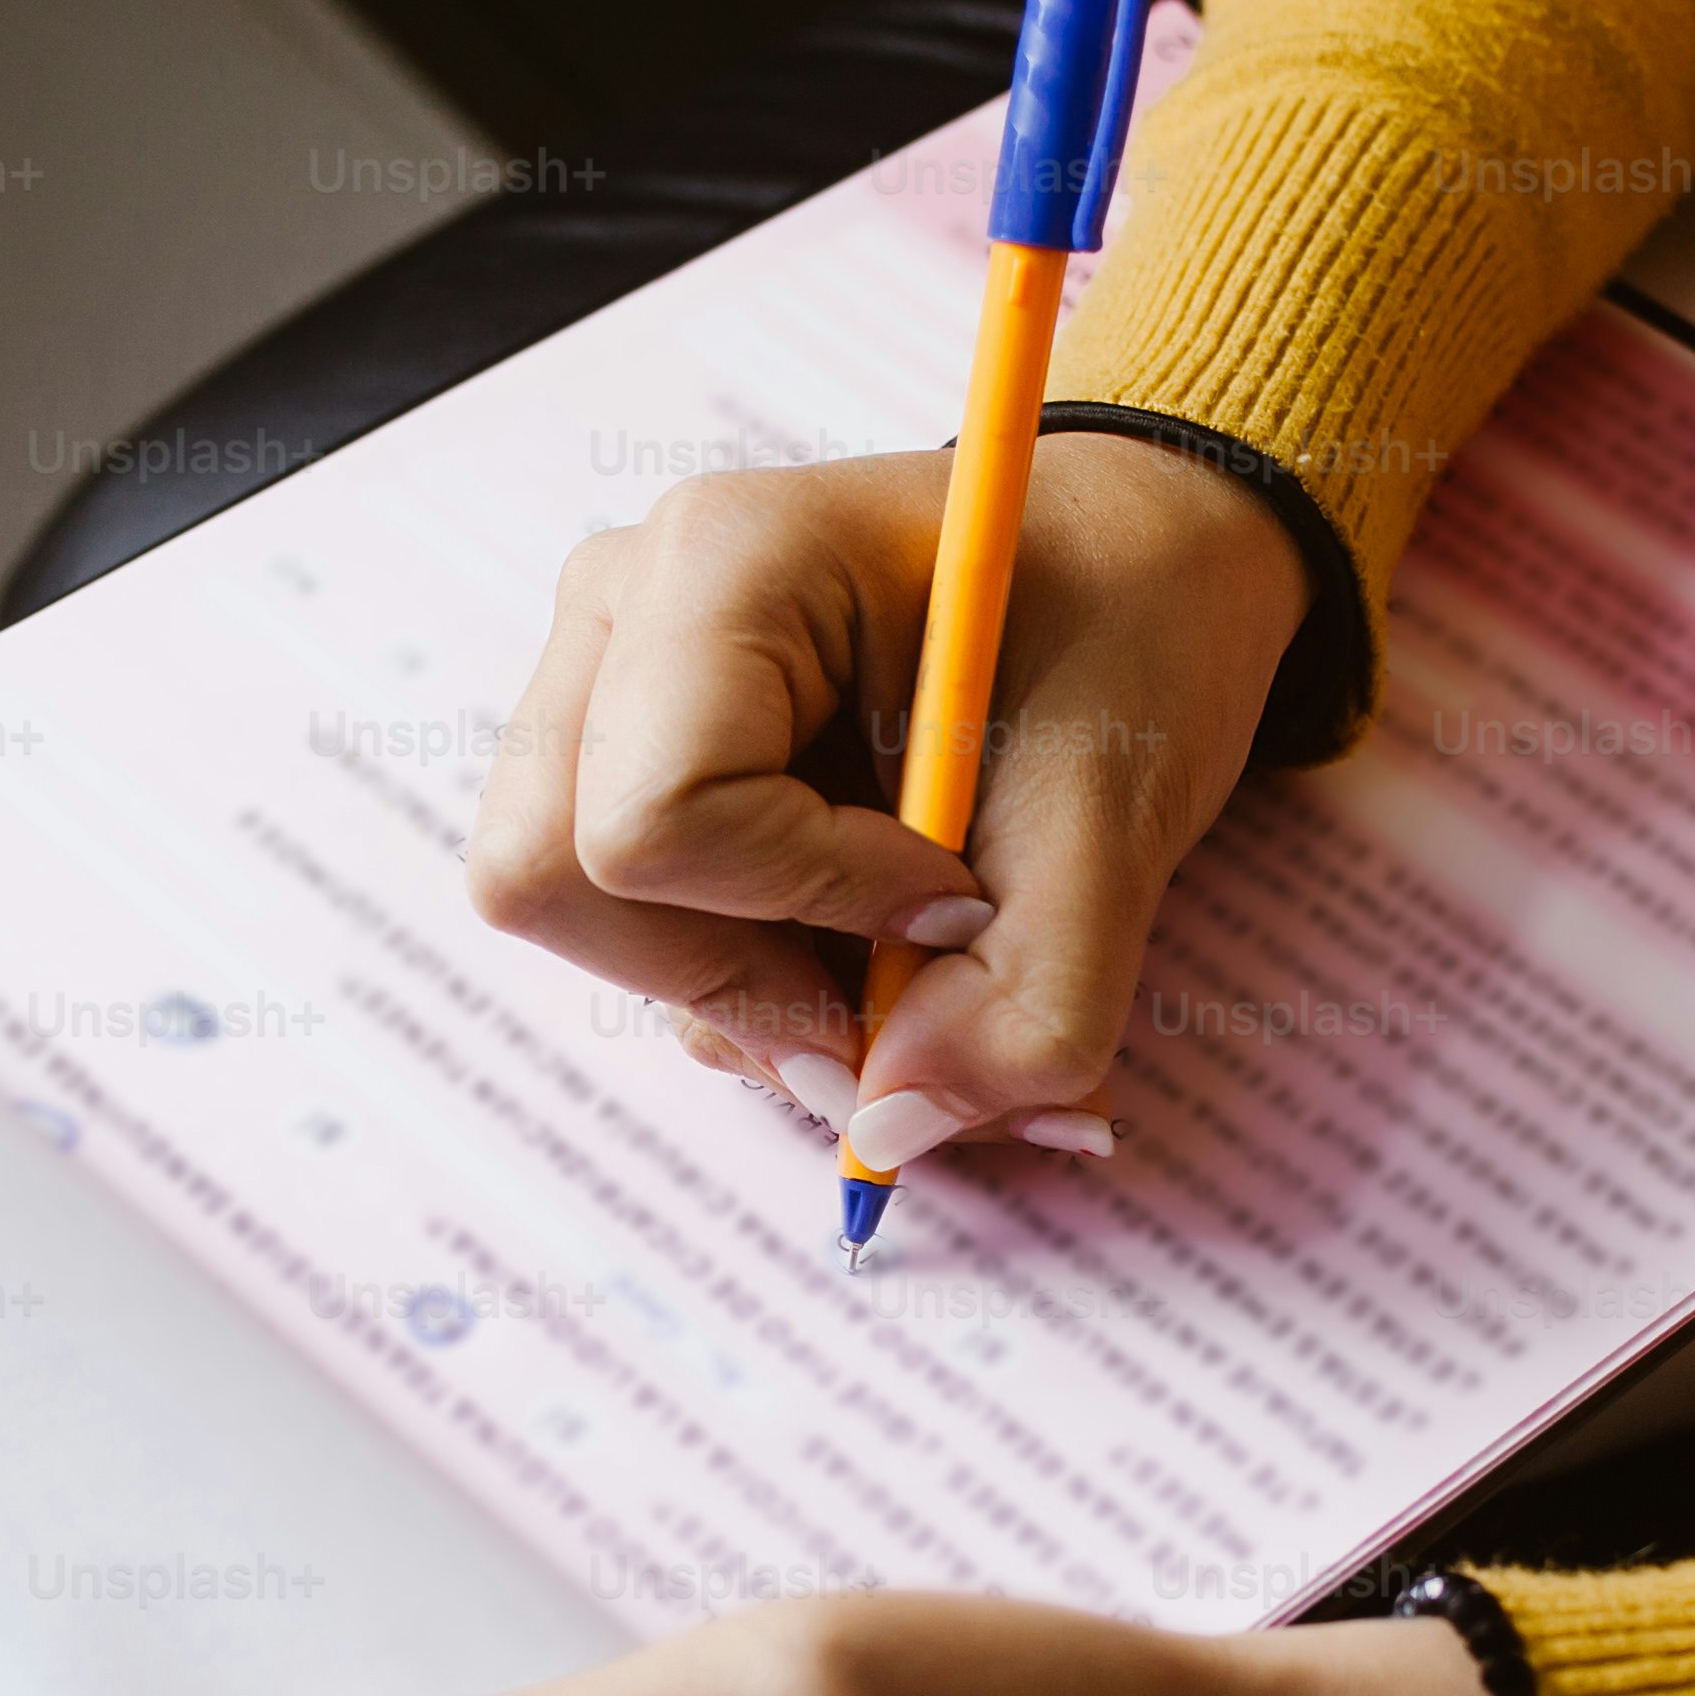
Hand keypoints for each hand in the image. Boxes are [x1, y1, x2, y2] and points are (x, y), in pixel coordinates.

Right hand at [463, 431, 1303, 1167]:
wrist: (1136, 561)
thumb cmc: (1127, 624)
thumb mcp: (1123, 804)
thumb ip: (1031, 991)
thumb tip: (891, 1133)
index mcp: (724, 564)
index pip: (653, 823)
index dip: (806, 909)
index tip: (958, 898)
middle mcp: (621, 610)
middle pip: (558, 883)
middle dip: (743, 987)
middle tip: (919, 1004)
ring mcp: (603, 684)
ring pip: (591, 925)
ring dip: (768, 1003)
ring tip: (938, 974)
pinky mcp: (627, 761)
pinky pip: (638, 930)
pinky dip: (765, 985)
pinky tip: (887, 951)